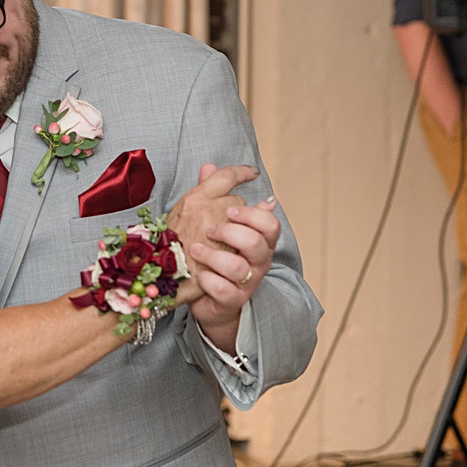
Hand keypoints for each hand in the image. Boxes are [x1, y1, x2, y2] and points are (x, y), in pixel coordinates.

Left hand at [185, 164, 281, 351]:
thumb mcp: (209, 220)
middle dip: (231, 232)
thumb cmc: (209, 253)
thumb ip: (212, 194)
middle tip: (209, 229)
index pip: (270, 223)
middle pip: (258, 242)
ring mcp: (247, 282)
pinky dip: (208, 280)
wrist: (199, 293)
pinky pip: (224, 289)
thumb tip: (209, 166)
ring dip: (214, 256)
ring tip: (196, 249)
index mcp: (257, 238)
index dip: (252, 213)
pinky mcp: (232, 300)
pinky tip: (198, 273)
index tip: (230, 209)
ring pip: (240, 267)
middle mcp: (258, 260)